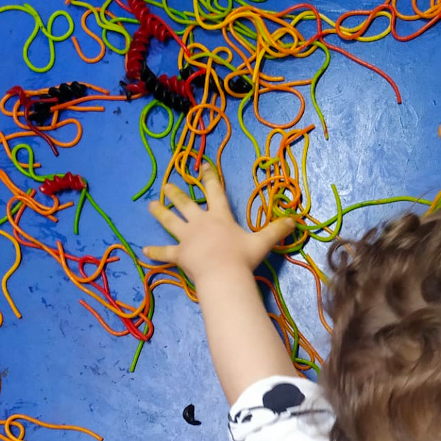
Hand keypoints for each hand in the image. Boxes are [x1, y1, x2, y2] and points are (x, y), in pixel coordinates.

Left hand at [144, 164, 294, 288]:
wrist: (223, 274)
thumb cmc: (242, 257)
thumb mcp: (263, 242)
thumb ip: (277, 230)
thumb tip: (295, 221)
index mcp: (219, 216)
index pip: (214, 191)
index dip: (210, 177)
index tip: (203, 166)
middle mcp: (201, 222)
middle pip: (186, 204)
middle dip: (177, 193)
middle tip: (167, 185)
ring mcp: (187, 238)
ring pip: (170, 222)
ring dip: (160, 212)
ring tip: (151, 205)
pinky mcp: (180, 254)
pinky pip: (166, 253)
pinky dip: (156, 252)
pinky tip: (145, 251)